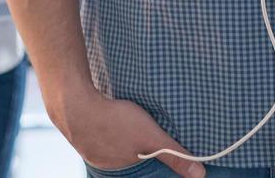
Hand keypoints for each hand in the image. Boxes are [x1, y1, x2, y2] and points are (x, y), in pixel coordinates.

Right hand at [53, 87, 203, 177]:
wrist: (75, 105)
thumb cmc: (115, 122)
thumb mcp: (151, 138)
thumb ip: (174, 155)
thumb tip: (199, 175)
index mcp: (122, 170)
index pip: (143, 170)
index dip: (149, 160)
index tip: (152, 147)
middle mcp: (106, 164)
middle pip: (127, 159)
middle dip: (136, 148)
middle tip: (141, 133)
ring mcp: (91, 149)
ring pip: (113, 145)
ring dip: (121, 136)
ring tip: (127, 123)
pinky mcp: (82, 132)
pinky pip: (100, 133)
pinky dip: (107, 127)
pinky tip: (110, 116)